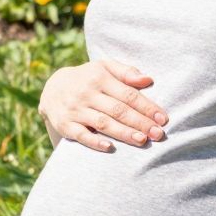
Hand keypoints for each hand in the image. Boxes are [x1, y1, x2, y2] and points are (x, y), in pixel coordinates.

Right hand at [39, 59, 166, 153]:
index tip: (162, 118)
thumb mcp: (103, 67)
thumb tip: (148, 79)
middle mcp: (87, 93)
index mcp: (99, 77)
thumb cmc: (87, 78)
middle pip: (118, 110)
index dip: (146, 107)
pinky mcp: (65, 125)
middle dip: (140, 122)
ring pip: (103, 123)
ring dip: (123, 133)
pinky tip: (110, 147)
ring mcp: (75, 110)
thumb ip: (126, 72)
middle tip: (158, 134)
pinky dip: (95, 142)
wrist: (52, 88)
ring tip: (142, 140)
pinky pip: (81, 135)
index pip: (127, 94)